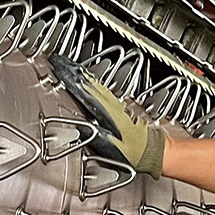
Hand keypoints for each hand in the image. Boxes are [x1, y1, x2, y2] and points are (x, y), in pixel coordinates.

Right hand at [49, 55, 164, 178]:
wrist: (152, 150)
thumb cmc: (135, 151)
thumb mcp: (113, 146)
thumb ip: (98, 136)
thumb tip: (83, 127)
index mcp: (109, 111)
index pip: (88, 90)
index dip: (73, 79)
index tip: (61, 69)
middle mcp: (114, 104)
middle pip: (93, 84)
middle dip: (77, 73)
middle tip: (63, 64)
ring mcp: (118, 104)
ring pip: (99, 86)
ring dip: (85, 77)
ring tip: (74, 70)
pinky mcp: (120, 107)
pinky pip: (104, 91)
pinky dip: (94, 84)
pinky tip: (91, 83)